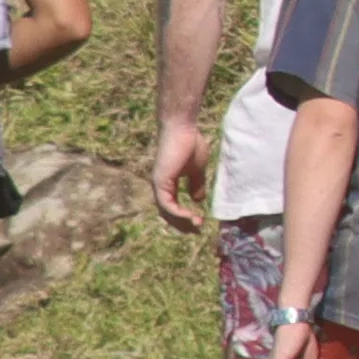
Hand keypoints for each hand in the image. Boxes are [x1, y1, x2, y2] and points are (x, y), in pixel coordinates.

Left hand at [150, 115, 212, 236]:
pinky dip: (178, 214)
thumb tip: (197, 201)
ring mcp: (158, 184)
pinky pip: (167, 205)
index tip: (200, 222)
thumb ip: (196, 185)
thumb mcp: (197, 170)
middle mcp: (160, 186)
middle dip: (183, 224)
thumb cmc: (190, 143)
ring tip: (197, 225)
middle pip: (168, 213)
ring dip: (181, 222)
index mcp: (168, 184)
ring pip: (166, 212)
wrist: (183, 128)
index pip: (172, 207)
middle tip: (197, 230)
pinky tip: (191, 217)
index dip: (184, 217)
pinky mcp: (160, 182)